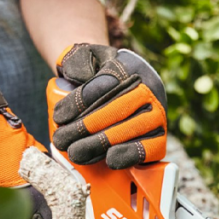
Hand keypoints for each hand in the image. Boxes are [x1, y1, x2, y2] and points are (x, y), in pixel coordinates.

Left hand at [51, 44, 167, 169]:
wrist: (114, 89)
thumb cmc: (95, 75)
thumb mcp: (85, 59)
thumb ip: (78, 62)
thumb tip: (78, 77)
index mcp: (131, 66)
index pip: (106, 83)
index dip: (82, 101)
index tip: (59, 116)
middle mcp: (149, 89)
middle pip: (119, 109)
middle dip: (86, 127)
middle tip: (61, 140)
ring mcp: (157, 114)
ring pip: (132, 129)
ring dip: (102, 143)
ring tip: (75, 152)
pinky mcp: (159, 138)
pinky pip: (152, 148)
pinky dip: (131, 154)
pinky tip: (110, 160)